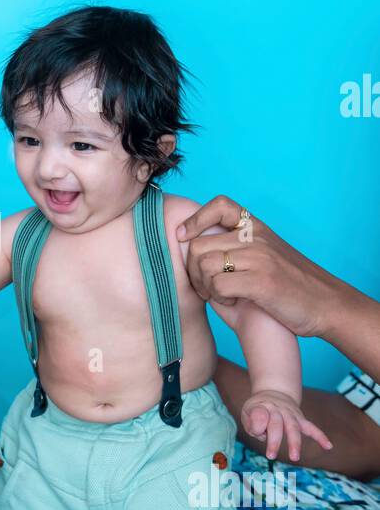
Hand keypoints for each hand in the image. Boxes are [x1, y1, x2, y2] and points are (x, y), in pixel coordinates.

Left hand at [175, 195, 336, 338]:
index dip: (195, 219)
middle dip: (192, 270)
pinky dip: (219, 298)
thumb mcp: (261, 259)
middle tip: (206, 287)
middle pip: (198, 244)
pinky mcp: (262, 280)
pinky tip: (235, 301)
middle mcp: (256, 237)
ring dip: (205, 286)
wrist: (326, 304)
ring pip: (204, 264)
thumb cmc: (287, 287)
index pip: (220, 204)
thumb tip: (190, 255)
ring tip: (222, 295)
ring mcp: (260, 257)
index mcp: (256, 228)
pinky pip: (218, 284)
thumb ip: (231, 252)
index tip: (183, 237)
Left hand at [240, 388, 332, 460]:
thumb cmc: (259, 408)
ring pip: (294, 428)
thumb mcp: (248, 410)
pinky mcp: (301, 420)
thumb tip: (261, 430)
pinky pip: (312, 428)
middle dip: (274, 440)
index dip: (257, 426)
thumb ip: (251, 420)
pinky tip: (329, 446)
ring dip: (295, 442)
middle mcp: (279, 410)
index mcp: (264, 407)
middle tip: (270, 455)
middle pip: (277, 425)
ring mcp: (292, 415)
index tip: (256, 432)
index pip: (260, 417)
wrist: (274, 393)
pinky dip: (320, 436)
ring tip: (295, 457)